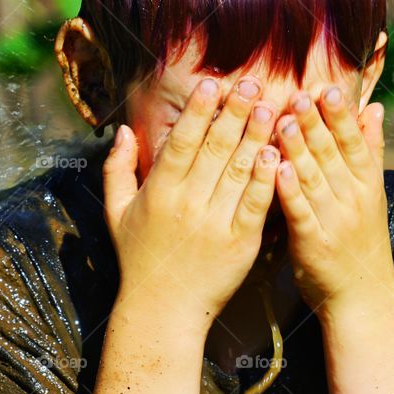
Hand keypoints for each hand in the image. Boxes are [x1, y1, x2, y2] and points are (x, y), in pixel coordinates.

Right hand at [103, 77, 279, 329]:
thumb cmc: (139, 259)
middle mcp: (186, 203)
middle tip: (252, 83)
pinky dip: (265, 179)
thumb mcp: (116, 213)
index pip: (181, 142)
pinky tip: (277, 156)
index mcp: (158, 192)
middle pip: (214, 149)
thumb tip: (121, 130)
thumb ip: (116, 169)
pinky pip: (255, 204)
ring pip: (237, 171)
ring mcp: (214, 223)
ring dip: (256, 137)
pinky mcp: (239, 243)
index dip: (197, 111)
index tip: (212, 85)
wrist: (163, 310)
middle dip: (234, 113)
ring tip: (272, 108)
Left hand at [274, 87, 393, 315]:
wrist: (361, 296)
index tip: (327, 89)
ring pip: (313, 178)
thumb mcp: (372, 194)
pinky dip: (289, 190)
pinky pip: (299, 211)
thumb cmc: (361, 240)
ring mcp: (333, 220)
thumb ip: (370, 150)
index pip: (353, 142)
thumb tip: (373, 108)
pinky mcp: (312, 243)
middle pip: (331, 155)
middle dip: (315, 123)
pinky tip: (277, 168)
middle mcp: (352, 199)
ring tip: (282, 120)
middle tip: (298, 95)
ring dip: (298, 148)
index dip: (340, 115)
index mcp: (366, 184)